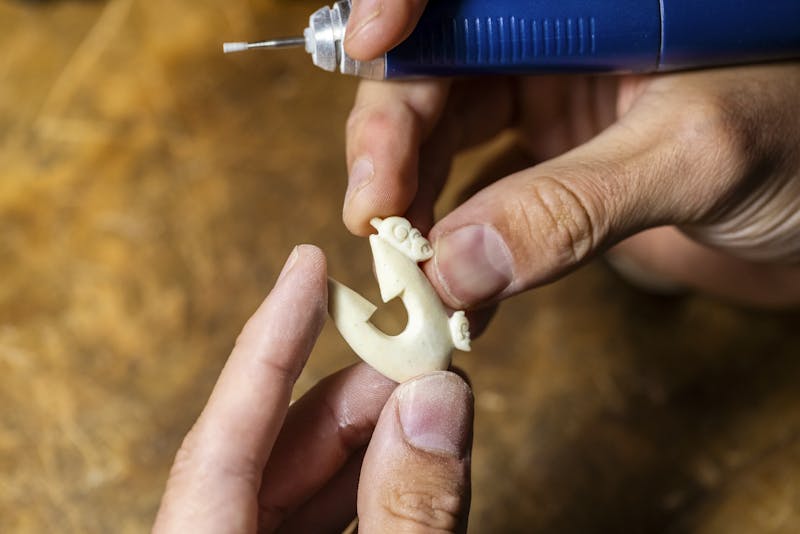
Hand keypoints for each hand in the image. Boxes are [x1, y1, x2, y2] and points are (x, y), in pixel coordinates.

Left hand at [153, 245, 473, 532]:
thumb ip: (408, 510)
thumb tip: (436, 400)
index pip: (221, 442)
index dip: (269, 347)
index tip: (306, 266)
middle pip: (267, 454)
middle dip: (350, 399)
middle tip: (418, 358)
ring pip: (295, 487)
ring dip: (368, 442)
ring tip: (427, 403)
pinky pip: (314, 521)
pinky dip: (366, 488)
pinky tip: (411, 462)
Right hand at [343, 4, 799, 308]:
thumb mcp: (694, 157)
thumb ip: (572, 205)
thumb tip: (453, 265)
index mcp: (586, 3)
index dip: (402, 3)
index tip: (370, 49)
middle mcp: (555, 44)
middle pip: (435, 73)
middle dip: (391, 142)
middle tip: (373, 218)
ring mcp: (551, 109)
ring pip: (446, 142)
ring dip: (415, 208)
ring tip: (407, 273)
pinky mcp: (553, 172)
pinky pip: (486, 204)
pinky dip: (464, 252)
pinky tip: (456, 296)